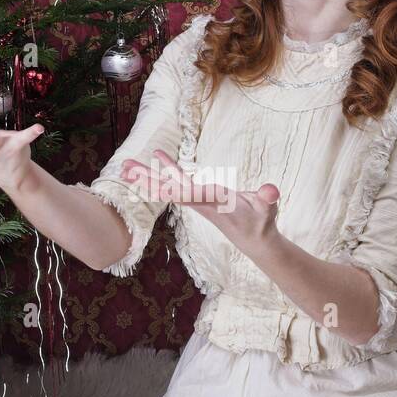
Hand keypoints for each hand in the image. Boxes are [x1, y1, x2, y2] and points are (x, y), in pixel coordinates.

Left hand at [121, 148, 280, 252]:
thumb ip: (268, 199)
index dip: (177, 187)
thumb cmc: (262, 222)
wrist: (254, 240)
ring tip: (126, 165)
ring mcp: (198, 199)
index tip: (158, 182)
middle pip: (169, 190)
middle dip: (148, 180)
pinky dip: (165, 169)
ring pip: (168, 186)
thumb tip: (271, 191)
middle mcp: (201, 202)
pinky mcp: (199, 196)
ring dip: (147, 176)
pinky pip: (177, 181)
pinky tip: (157, 156)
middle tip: (124, 169)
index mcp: (216, 202)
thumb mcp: (268, 210)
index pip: (193, 195)